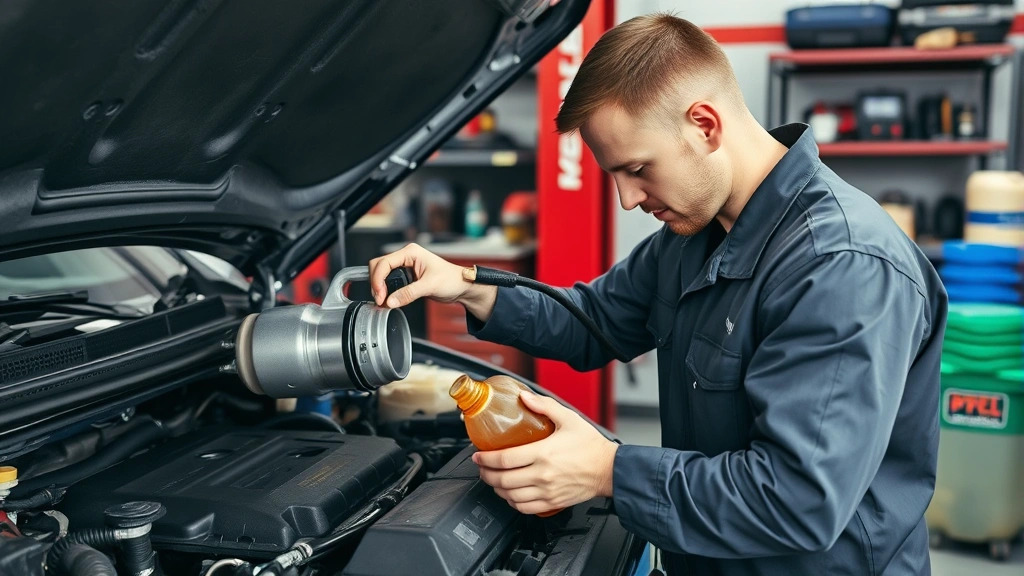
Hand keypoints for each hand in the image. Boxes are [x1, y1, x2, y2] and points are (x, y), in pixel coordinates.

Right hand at [368, 243, 497, 320]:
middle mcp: (406, 257)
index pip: (384, 263)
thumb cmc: (452, 279)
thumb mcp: (430, 286)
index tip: (380, 295)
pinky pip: (389, 282)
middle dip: (376, 283)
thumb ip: (408, 293)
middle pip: (379, 266)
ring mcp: (405, 267)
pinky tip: (388, 301)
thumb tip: (390, 301)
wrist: (461, 286)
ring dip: (380, 288)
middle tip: (380, 299)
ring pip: (382, 274)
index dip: (378, 279)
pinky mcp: (406, 277)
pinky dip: (385, 291)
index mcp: (410, 252)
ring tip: (384, 302)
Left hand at [472, 390, 618, 514]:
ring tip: (492, 480)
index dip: (485, 459)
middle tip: (481, 467)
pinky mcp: (552, 502)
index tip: (478, 455)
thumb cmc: (591, 446)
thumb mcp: (568, 418)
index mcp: (543, 453)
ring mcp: (546, 491)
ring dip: (496, 489)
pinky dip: (511, 502)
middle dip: (485, 474)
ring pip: (510, 496)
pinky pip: (524, 508)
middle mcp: (542, 475)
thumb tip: (524, 396)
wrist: (609, 469)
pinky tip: (509, 494)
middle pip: (502, 480)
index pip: (504, 459)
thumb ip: (544, 405)